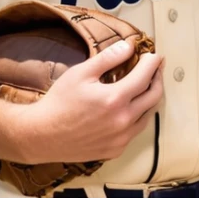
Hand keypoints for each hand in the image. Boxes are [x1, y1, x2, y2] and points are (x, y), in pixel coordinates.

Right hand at [13, 40, 163, 163]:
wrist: (40, 136)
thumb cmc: (59, 102)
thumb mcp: (81, 73)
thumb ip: (108, 58)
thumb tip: (129, 47)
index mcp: (115, 100)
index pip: (145, 76)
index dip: (153, 62)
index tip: (154, 55)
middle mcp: (122, 121)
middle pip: (154, 96)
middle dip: (158, 78)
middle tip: (156, 67)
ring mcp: (120, 139)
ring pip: (148, 115)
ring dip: (150, 98)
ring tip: (145, 84)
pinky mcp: (115, 150)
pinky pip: (136, 131)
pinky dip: (139, 116)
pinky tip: (131, 106)